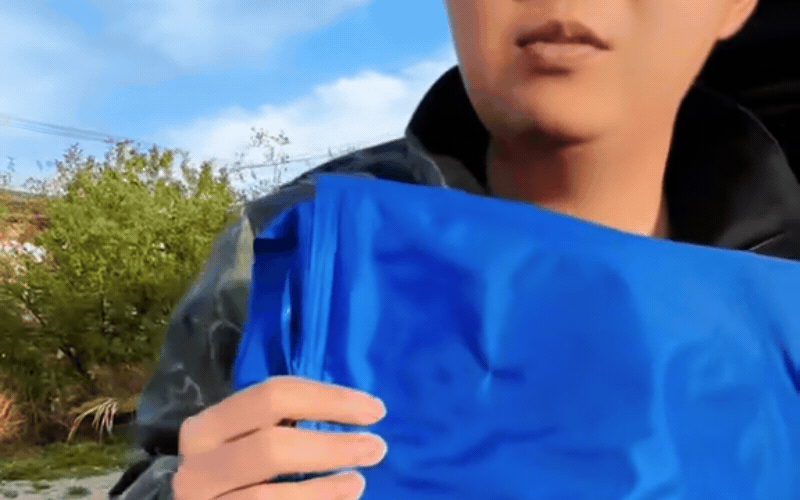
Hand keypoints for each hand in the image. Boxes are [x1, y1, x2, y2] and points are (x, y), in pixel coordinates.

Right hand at [173, 375, 387, 499]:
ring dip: (325, 488)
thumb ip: (282, 424)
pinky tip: (339, 499)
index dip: (329, 400)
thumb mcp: (247, 442)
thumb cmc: (236, 475)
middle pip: (272, 446)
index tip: (375, 410)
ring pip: (268, 494)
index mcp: (208, 427)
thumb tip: (354, 410)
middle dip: (331, 446)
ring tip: (359, 481)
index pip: (272, 396)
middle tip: (376, 447)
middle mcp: (196, 466)